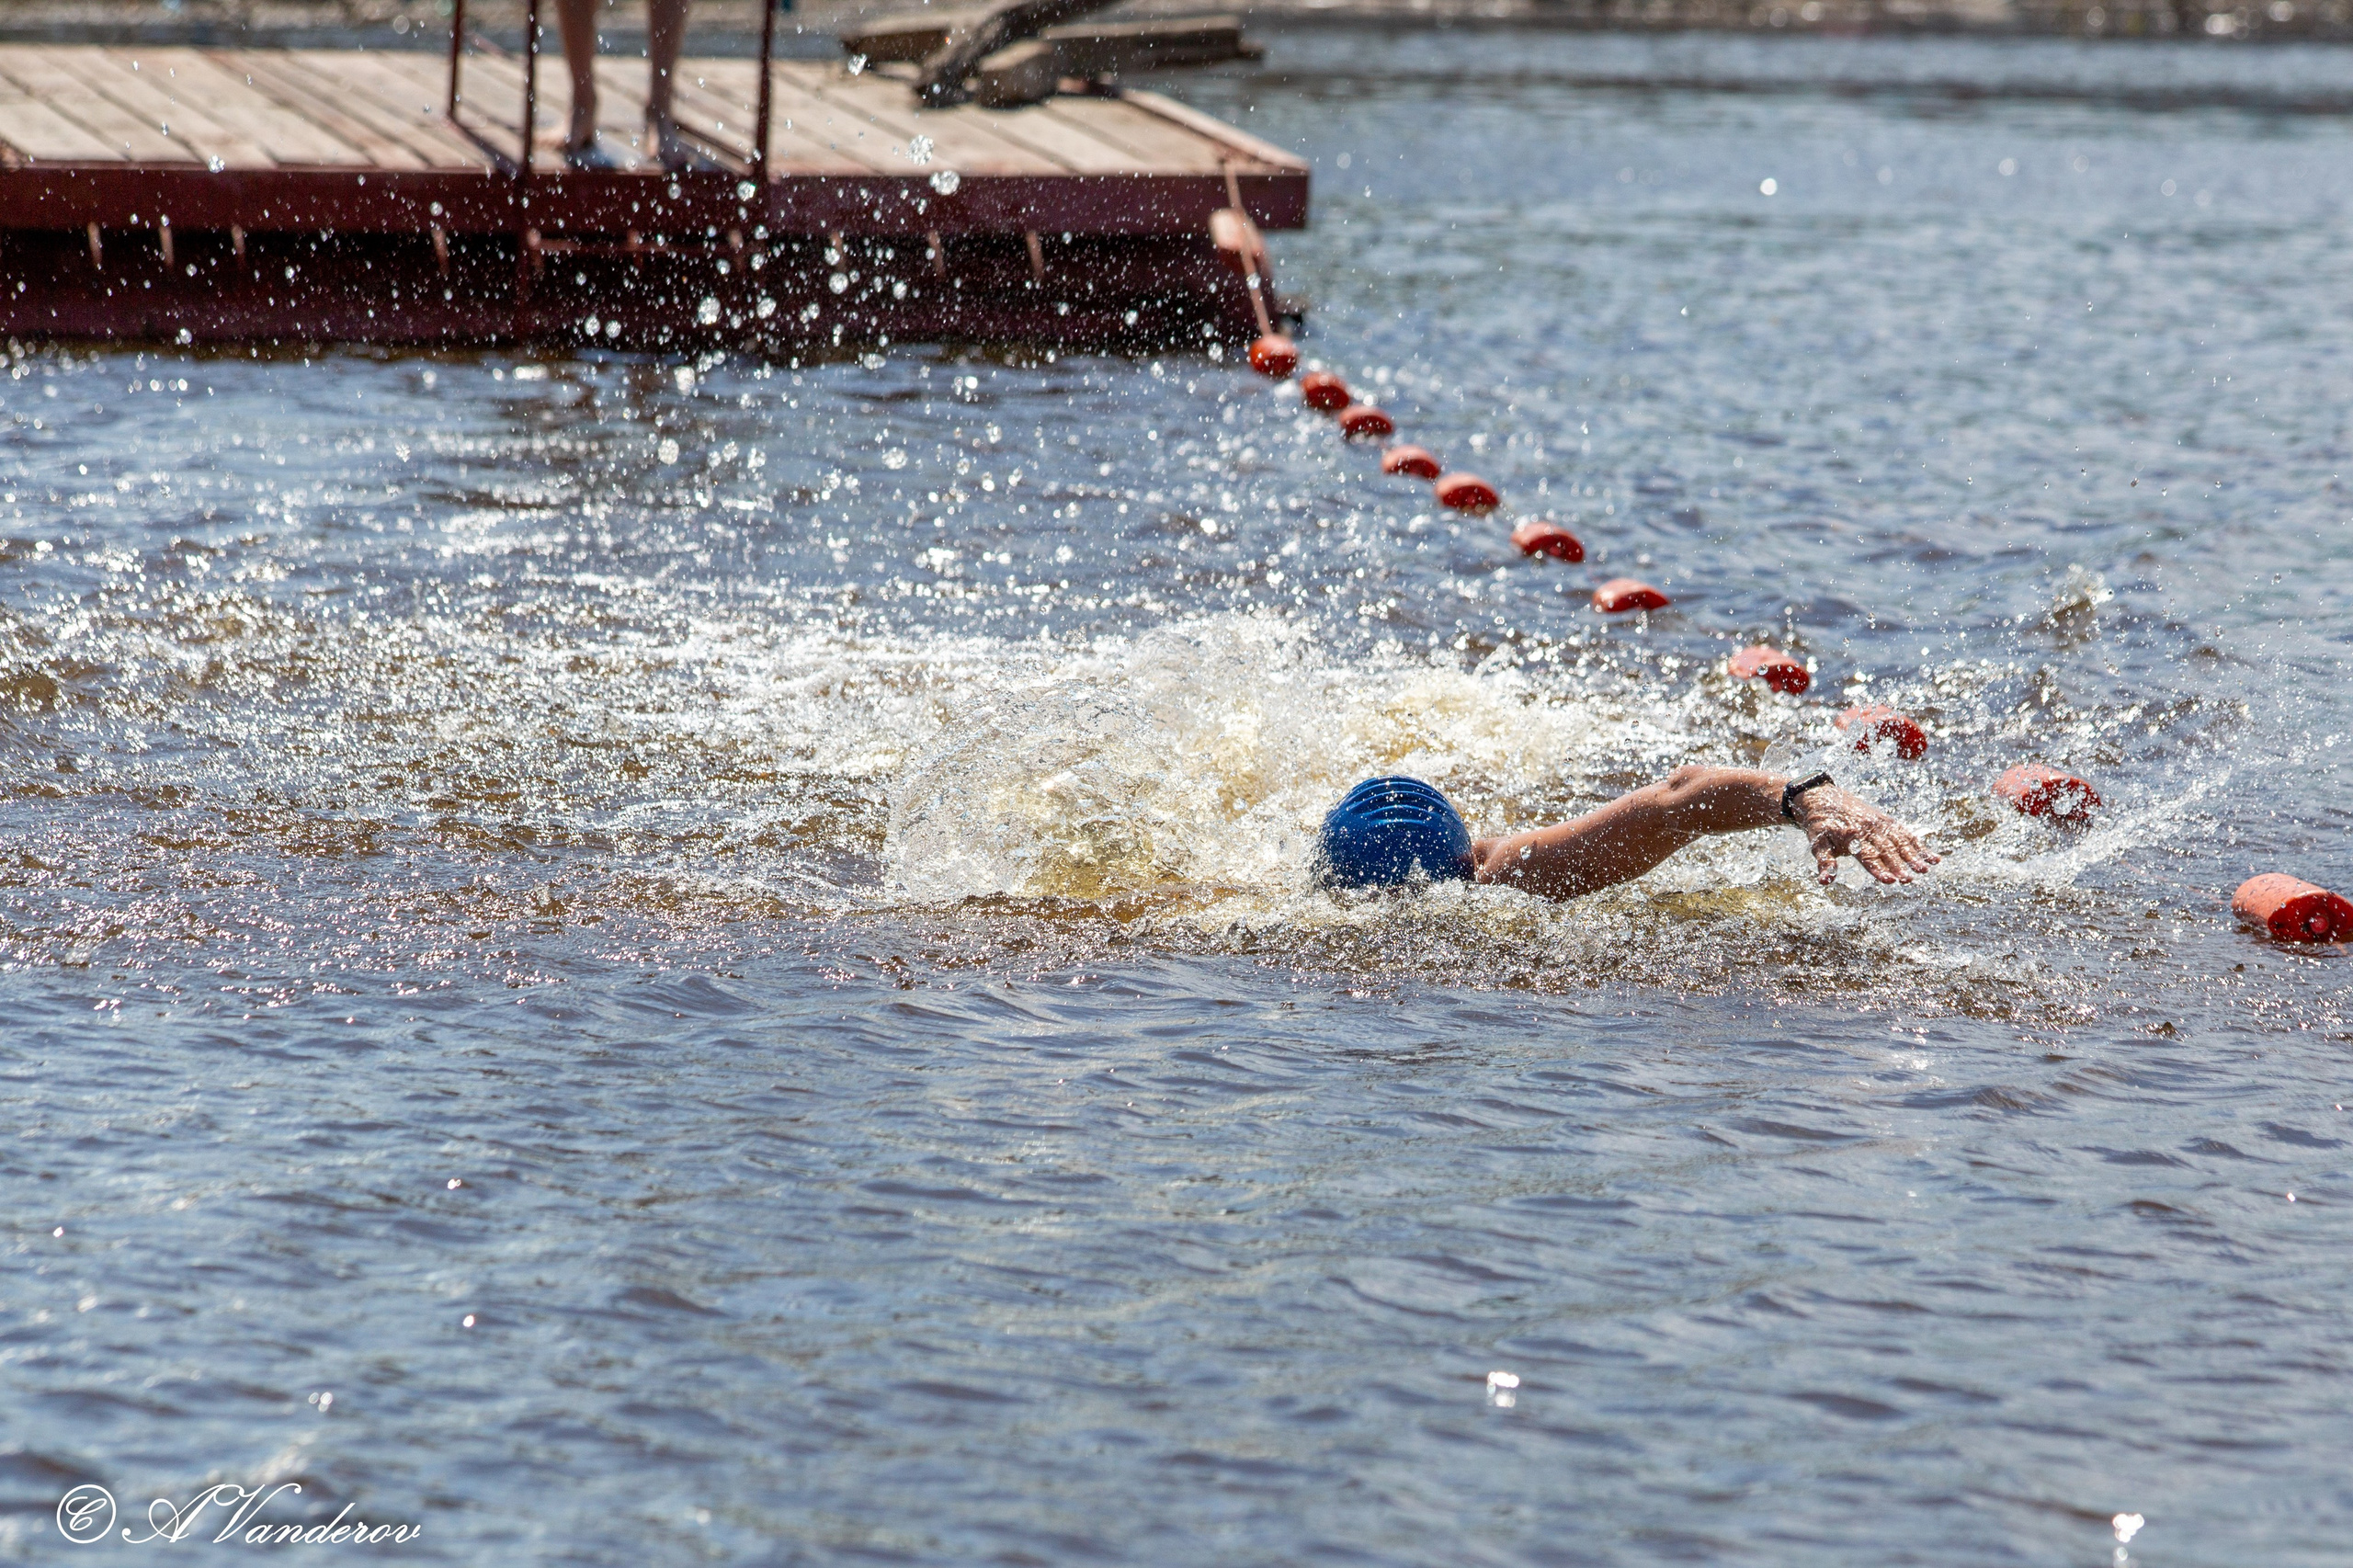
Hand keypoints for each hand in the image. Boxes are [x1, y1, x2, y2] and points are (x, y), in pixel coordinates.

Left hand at [1795, 785, 1938, 886]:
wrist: (1823, 798)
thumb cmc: (1820, 826)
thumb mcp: (1817, 844)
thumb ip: (1825, 862)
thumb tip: (1825, 881)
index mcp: (1851, 836)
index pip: (1867, 856)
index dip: (1878, 869)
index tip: (1890, 881)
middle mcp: (1868, 829)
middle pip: (1886, 850)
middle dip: (1899, 865)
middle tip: (1910, 880)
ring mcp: (1880, 823)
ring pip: (1900, 841)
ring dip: (1913, 856)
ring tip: (1926, 869)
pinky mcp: (1886, 821)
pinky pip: (1905, 834)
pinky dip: (1919, 845)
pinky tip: (1933, 857)